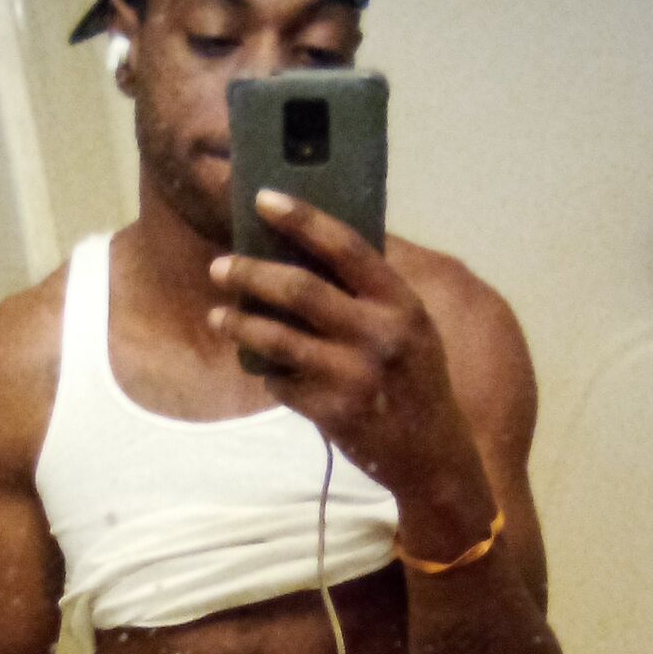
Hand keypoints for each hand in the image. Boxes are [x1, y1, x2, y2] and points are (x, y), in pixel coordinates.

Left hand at [208, 190, 474, 510]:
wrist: (432, 454)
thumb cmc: (415, 382)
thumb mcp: (412, 329)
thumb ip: (372, 295)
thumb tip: (310, 252)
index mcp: (402, 303)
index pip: (346, 247)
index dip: (302, 219)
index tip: (263, 199)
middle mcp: (379, 335)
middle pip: (300, 289)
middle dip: (251, 273)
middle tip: (220, 266)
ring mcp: (354, 375)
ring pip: (277, 338)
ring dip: (240, 324)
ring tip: (220, 315)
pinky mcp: (333, 412)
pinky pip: (281, 383)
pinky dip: (266, 372)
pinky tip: (260, 367)